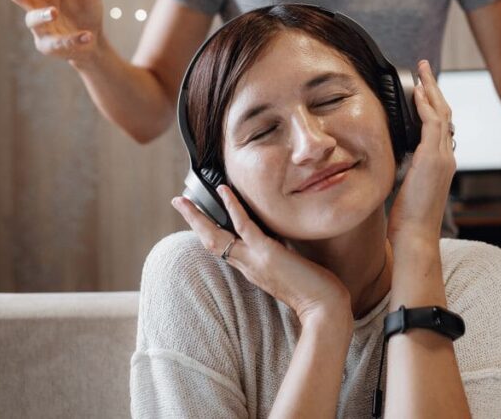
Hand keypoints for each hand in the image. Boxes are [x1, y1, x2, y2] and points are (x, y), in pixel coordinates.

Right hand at [5, 0, 104, 65]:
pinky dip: (74, 39)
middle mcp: (39, 6)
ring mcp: (42, 28)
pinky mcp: (50, 46)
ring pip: (34, 20)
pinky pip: (60, 43)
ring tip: (54, 11)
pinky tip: (87, 35)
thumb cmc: (85, 8)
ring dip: (43, 15)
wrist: (93, 39)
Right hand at [172, 187, 350, 327]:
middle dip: (193, 221)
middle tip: (177, 203)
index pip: (223, 247)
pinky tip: (224, 190)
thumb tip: (280, 241)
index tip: (198, 218)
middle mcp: (247, 265)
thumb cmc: (313, 292)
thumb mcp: (289, 269)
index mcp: (251, 268)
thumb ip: (279, 256)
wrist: (323, 309)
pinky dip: (233, 206)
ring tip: (182, 200)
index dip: (208, 231)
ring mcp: (254, 259)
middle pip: (210, 241)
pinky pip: (244, 226)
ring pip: (217, 236)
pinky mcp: (266, 252)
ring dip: (197, 217)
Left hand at [387, 61, 456, 244]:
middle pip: (444, 113)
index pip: (440, 126)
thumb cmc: (409, 220)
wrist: (416, 237)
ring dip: (431, 89)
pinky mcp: (433, 159)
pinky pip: (432, 124)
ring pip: (441, 113)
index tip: (422, 88)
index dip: (433, 104)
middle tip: (425, 68)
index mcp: (441, 163)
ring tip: (423, 71)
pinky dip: (426, 105)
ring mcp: (442, 157)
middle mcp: (446, 157)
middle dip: (435, 88)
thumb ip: (406, 170)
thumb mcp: (408, 188)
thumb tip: (393, 159)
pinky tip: (418, 91)